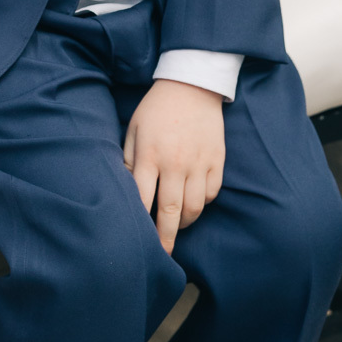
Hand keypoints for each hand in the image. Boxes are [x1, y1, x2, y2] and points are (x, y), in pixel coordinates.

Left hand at [123, 78, 225, 254]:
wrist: (192, 84)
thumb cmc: (157, 109)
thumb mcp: (134, 129)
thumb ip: (129, 160)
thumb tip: (124, 191)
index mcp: (150, 155)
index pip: (143, 200)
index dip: (140, 224)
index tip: (136, 242)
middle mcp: (175, 163)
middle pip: (171, 212)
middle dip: (165, 239)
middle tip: (162, 257)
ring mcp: (199, 163)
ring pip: (194, 208)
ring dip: (185, 223)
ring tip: (177, 226)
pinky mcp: (217, 160)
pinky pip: (212, 194)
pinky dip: (203, 203)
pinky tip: (193, 202)